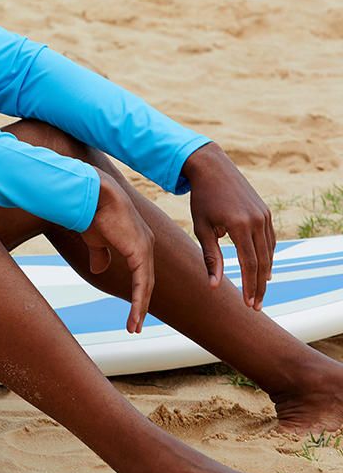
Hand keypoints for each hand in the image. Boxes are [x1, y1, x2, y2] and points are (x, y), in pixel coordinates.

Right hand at [80, 169, 154, 332]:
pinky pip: (142, 282)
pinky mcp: (139, 251)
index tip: (133, 309)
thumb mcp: (96, 239)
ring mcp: (145, 247)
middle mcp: (145, 243)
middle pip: (146, 279)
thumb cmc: (92, 212)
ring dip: (140, 307)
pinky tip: (134, 315)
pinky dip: (139, 301)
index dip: (137, 290)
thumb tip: (99, 269)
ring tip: (133, 327)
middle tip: (135, 324)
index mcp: (137, 240)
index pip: (141, 271)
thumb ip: (100, 254)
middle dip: (141, 303)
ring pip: (146, 284)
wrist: (92, 195)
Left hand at [182, 142, 275, 309]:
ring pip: (269, 252)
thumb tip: (214, 285)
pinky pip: (269, 239)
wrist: (212, 168)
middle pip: (263, 262)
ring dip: (264, 273)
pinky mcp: (265, 212)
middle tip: (255, 305)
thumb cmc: (202, 199)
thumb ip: (211, 257)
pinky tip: (262, 268)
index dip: (249, 286)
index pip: (249, 264)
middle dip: (259, 286)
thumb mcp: (202, 227)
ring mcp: (264, 215)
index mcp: (239, 225)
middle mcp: (256, 220)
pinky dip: (267, 255)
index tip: (248, 304)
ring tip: (258, 291)